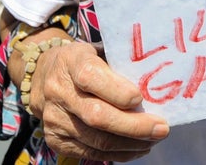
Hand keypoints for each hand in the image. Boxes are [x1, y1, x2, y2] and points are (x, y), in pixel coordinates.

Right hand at [27, 39, 169, 161]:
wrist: (44, 77)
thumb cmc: (83, 61)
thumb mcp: (98, 50)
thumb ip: (121, 63)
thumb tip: (156, 81)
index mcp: (72, 62)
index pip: (91, 77)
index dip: (117, 91)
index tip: (140, 98)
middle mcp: (59, 92)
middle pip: (97, 115)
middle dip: (134, 126)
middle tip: (162, 129)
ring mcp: (55, 119)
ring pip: (96, 139)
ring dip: (130, 143)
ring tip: (153, 139)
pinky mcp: (56, 140)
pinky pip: (91, 153)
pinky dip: (118, 153)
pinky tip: (137, 148)